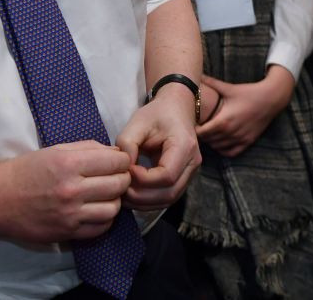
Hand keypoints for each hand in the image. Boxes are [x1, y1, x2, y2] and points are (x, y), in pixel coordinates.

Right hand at [0, 141, 131, 242]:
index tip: (119, 160)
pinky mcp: (67, 233)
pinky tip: (96, 210)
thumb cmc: (24, 171)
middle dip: (122, 178)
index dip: (123, 159)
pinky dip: (105, 219)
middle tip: (116, 176)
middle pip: (118, 184)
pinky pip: (100, 228)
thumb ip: (87, 148)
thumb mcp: (54, 151)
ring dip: (114, 200)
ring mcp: (70, 214)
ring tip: (105, 194)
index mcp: (68, 163)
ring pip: (113, 208)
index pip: (115, 161)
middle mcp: (71, 189)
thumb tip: (116, 151)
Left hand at [116, 86, 200, 210]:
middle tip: (119, 188)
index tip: (126, 170)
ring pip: (168, 200)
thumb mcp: (138, 122)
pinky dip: (148, 201)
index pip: (166, 175)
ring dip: (143, 202)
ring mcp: (190, 174)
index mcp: (185, 146)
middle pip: (169, 193)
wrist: (176, 109)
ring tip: (122, 194)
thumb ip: (127, 143)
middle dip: (141, 196)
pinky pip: (166, 197)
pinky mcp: (182, 180)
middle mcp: (192, 164)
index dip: (143, 179)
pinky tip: (132, 195)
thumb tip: (122, 168)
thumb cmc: (157, 114)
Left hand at [196, 68, 294, 157]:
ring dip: (211, 141)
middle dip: (201, 135)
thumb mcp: (228, 88)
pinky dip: (223, 149)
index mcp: (223, 121)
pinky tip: (220, 140)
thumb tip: (198, 75)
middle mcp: (230, 133)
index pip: (201, 133)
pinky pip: (230, 152)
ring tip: (208, 132)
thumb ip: (211, 83)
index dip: (194, 129)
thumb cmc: (248, 92)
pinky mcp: (247, 142)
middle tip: (197, 128)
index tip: (192, 123)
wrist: (271, 99)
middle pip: (208, 141)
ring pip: (217, 147)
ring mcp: (239, 139)